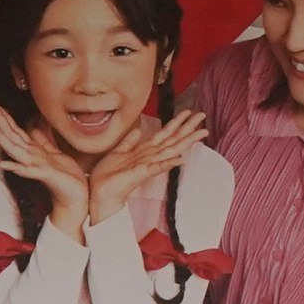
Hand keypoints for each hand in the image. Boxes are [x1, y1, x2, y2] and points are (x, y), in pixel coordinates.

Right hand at [0, 103, 97, 229]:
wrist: (74, 195)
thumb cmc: (65, 175)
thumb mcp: (54, 153)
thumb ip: (42, 142)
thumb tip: (33, 128)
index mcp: (33, 151)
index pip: (16, 131)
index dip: (5, 117)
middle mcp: (30, 157)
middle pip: (12, 136)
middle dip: (0, 121)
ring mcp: (35, 166)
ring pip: (15, 151)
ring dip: (2, 140)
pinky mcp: (44, 176)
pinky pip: (28, 171)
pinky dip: (16, 167)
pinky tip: (3, 164)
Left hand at [85, 111, 207, 227]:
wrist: (100, 192)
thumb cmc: (108, 175)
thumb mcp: (118, 152)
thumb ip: (129, 141)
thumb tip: (139, 130)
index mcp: (145, 150)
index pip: (165, 133)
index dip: (177, 122)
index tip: (189, 111)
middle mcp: (150, 156)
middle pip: (173, 139)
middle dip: (188, 127)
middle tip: (202, 115)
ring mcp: (148, 165)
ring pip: (171, 150)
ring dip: (186, 141)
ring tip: (201, 132)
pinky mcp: (141, 173)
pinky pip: (158, 167)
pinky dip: (169, 163)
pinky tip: (181, 159)